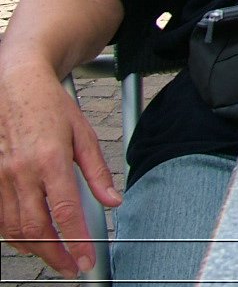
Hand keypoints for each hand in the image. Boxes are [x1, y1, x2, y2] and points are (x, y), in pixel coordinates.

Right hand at [0, 62, 119, 276]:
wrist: (16, 84)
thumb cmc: (51, 106)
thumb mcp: (84, 134)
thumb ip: (98, 172)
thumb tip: (113, 202)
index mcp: (50, 160)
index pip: (64, 213)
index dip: (76, 243)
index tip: (86, 260)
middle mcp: (20, 173)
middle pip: (36, 229)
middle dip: (55, 255)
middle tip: (72, 267)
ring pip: (12, 230)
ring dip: (34, 250)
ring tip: (55, 257)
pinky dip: (13, 235)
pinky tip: (29, 238)